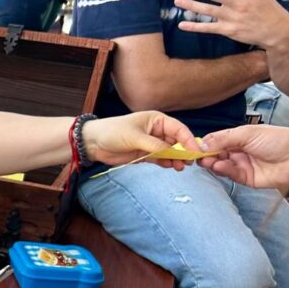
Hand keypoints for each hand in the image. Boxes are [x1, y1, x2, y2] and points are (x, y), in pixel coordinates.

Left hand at [82, 111, 199, 167]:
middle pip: (177, 141)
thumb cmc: (113, 132)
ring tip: (180, 167)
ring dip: (176, 159)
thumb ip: (155, 146)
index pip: (179, 129)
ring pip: (170, 152)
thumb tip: (174, 153)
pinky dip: (166, 163)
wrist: (93, 143)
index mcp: (157, 120)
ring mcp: (151, 143)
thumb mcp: (136, 138)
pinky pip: (160, 159)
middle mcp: (156, 131)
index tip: (195, 152)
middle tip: (189, 163)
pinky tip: (171, 167)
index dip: (188, 140)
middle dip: (184, 152)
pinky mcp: (144, 154)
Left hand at [176, 0, 288, 51]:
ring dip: (191, 5)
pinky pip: (208, 28)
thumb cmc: (268, 8)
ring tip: (177, 0)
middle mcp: (238, 3)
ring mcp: (233, 17)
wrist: (277, 31)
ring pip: (208, 10)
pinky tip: (182, 24)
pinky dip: (194, 27)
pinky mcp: (229, 30)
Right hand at [200, 125, 288, 189]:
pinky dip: (223, 170)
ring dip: (212, 163)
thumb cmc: (277, 140)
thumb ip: (223, 139)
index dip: (204, 144)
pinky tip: (221, 165)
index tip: (192, 147)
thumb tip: (201, 144)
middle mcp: (238, 152)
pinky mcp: (246, 179)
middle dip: (205, 155)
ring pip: (220, 165)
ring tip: (208, 161)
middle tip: (197, 156)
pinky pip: (230, 175)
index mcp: (238, 138)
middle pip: (215, 154)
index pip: (215, 141)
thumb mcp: (247, 133)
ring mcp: (241, 165)